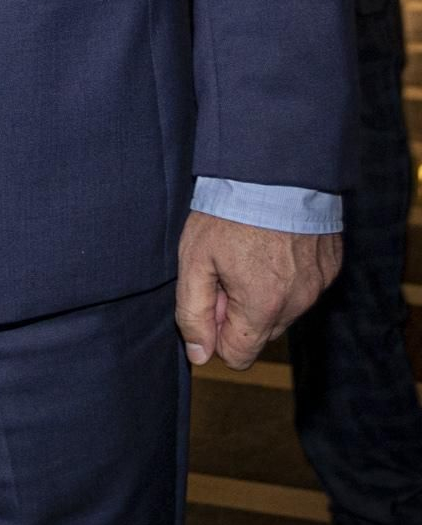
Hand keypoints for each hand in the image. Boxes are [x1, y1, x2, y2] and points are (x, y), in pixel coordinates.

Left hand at [175, 212, 340, 370]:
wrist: (273, 169)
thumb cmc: (229, 211)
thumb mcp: (195, 259)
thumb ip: (193, 313)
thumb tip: (200, 354)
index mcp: (262, 307)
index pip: (238, 356)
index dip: (218, 331)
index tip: (211, 298)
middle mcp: (297, 303)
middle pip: (261, 333)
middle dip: (241, 312)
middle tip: (227, 268)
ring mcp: (318, 285)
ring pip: (285, 311)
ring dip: (265, 294)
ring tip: (251, 252)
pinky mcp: (331, 266)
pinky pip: (305, 287)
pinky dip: (288, 275)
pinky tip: (274, 244)